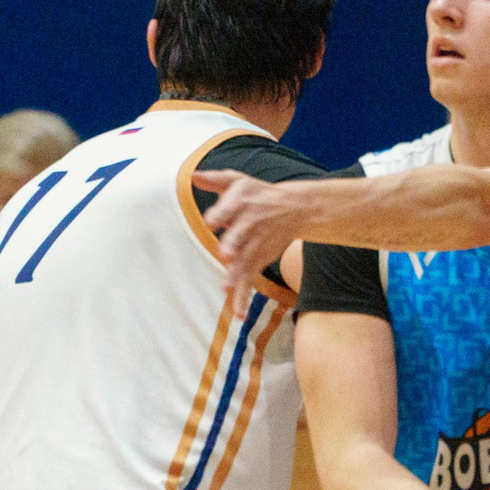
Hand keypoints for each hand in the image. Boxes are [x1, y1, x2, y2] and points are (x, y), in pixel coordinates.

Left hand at [193, 167, 308, 298]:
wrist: (296, 208)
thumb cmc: (259, 193)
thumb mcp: (239, 181)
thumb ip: (215, 180)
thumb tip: (192, 176)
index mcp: (241, 202)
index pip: (228, 209)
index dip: (220, 215)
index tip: (211, 222)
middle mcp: (249, 224)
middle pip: (240, 235)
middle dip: (234, 245)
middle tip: (227, 254)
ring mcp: (255, 244)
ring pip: (245, 261)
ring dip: (237, 275)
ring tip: (228, 287)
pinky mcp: (259, 259)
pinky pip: (250, 279)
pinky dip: (244, 297)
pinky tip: (238, 314)